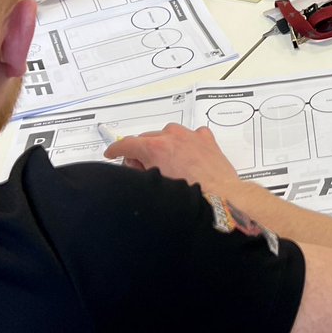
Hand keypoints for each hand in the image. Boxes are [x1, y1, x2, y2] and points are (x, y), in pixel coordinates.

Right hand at [104, 124, 240, 192]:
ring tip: (169, 164)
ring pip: (168, 134)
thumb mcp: (153, 185)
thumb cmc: (187, 196)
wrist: (220, 198)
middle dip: (142, 152)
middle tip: (144, 169)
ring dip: (164, 145)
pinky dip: (186, 143)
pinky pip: (190, 135)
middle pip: (147, 139)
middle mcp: (172, 136)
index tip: (112, 153)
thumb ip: (138, 172)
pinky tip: (188, 157)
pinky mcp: (206, 139)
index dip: (116, 150)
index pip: (127, 144)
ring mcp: (190, 135)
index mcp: (155, 147)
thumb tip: (135, 166)